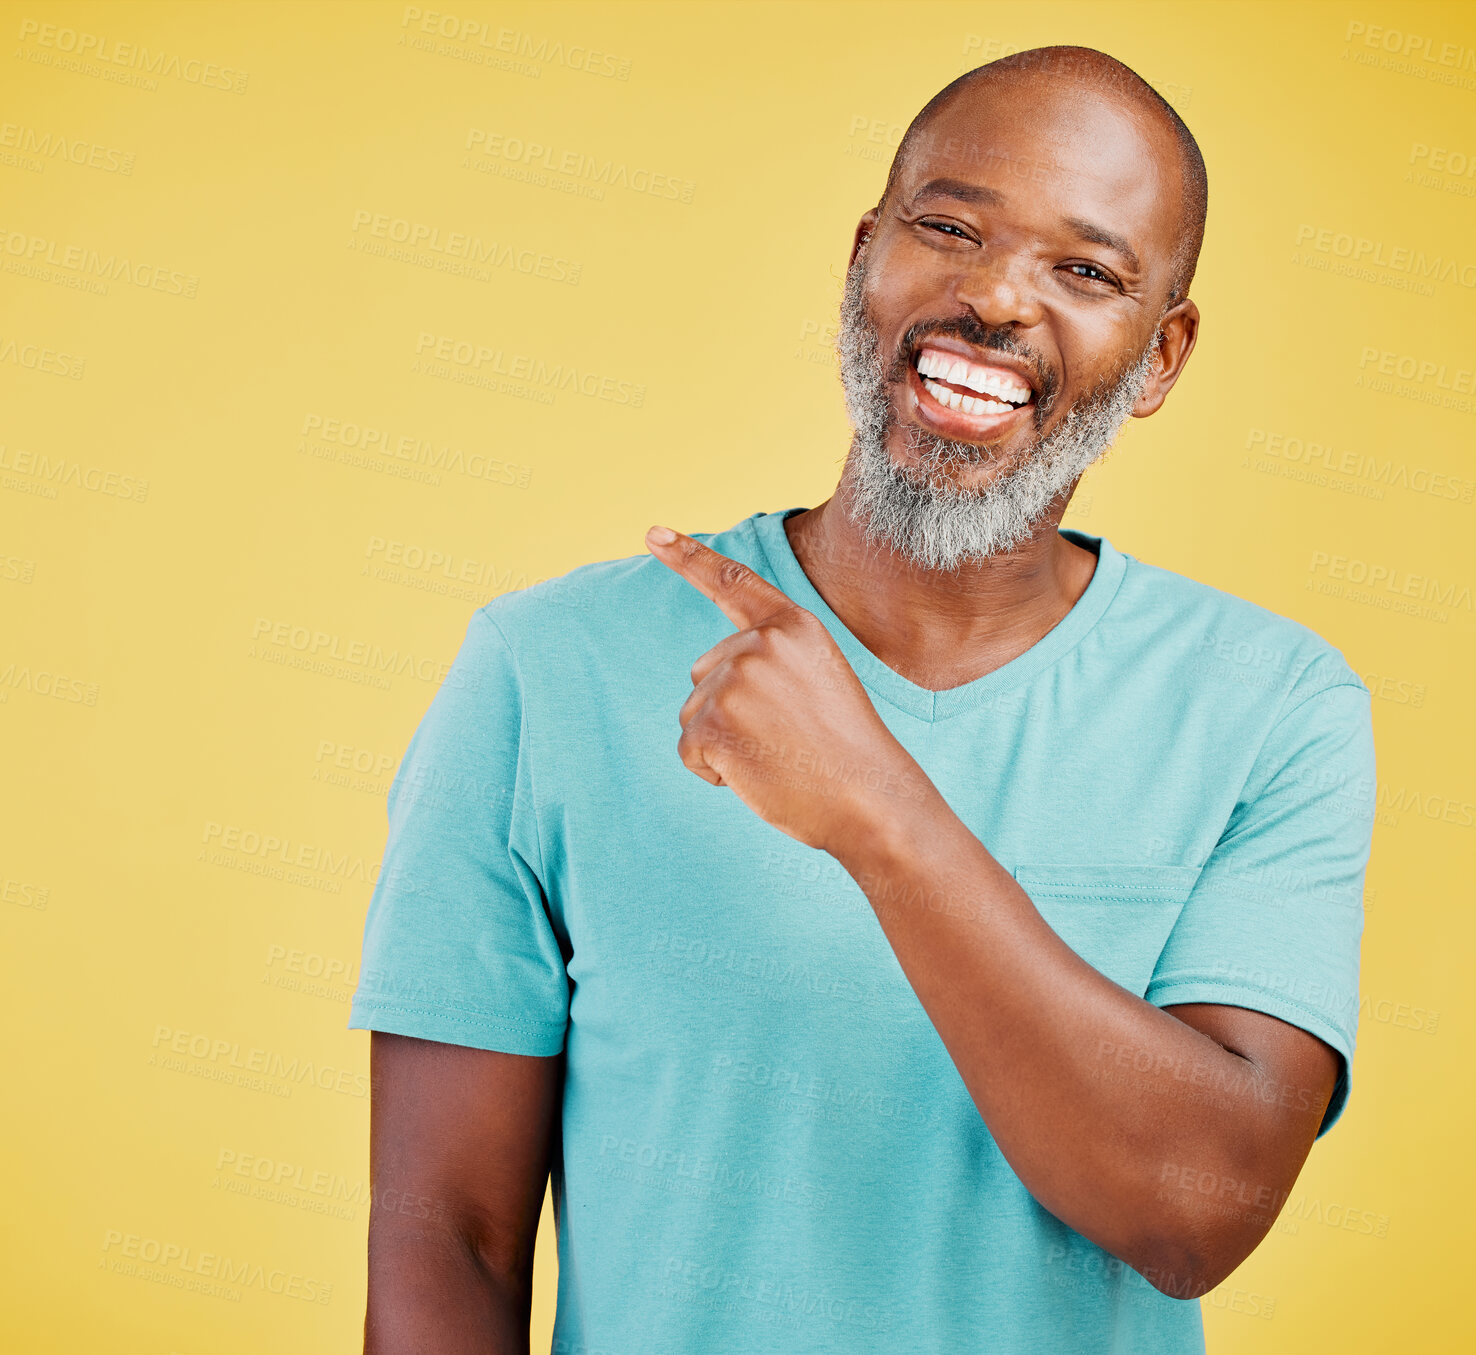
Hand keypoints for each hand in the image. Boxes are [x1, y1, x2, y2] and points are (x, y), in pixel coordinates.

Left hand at [643, 524, 934, 856]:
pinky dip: (714, 770)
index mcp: (794, 626)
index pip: (732, 582)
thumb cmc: (846, 753)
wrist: (870, 801)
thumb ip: (769, 661)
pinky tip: (757, 775)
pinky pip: (689, 749)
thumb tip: (708, 673)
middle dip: (729, 709)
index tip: (652, 533)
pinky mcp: (712, 722)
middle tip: (785, 738)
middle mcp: (760, 643)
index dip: (689, 556)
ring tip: (777, 757)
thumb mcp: (817, 681)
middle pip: (704, 671)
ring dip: (723, 742)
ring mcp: (734, 680)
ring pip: (693, 712)